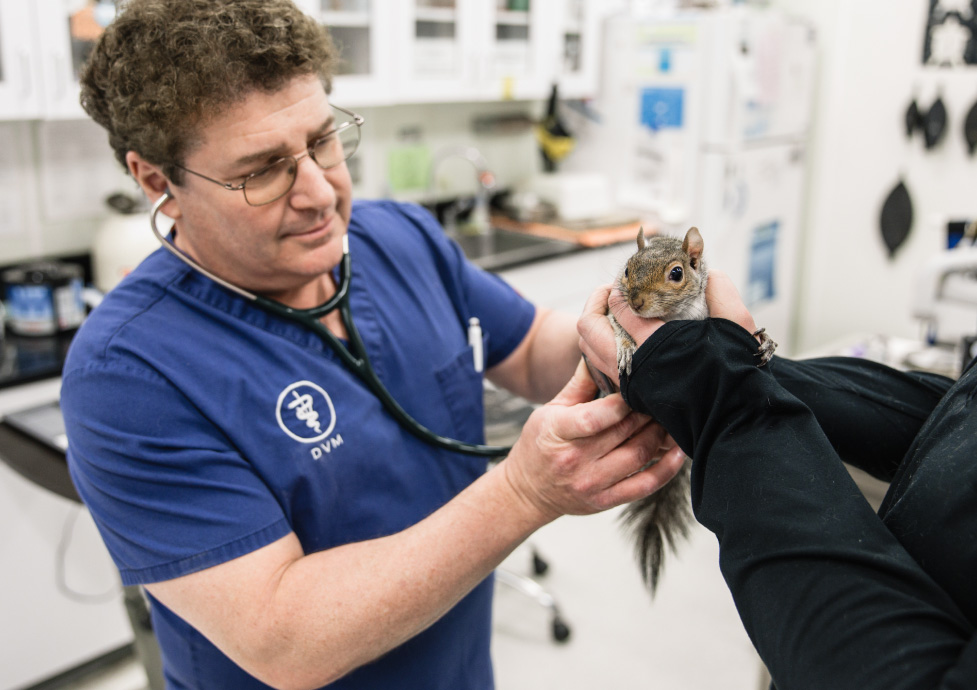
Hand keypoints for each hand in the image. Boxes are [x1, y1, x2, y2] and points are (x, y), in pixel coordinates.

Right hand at [503, 359, 684, 520]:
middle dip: (646, 413)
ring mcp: (591, 483)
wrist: (528, 491)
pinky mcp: (605, 501)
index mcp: (557, 432)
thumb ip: (579, 385)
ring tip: (666, 421)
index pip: (595, 417)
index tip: (635, 389)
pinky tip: (677, 453)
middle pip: (623, 432)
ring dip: (659, 436)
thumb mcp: (549, 410)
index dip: (622, 402)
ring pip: (639, 455)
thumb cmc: (538, 446)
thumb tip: (600, 353)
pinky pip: (645, 485)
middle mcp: (574, 459)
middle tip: (658, 400)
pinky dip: (666, 469)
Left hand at [577, 273, 761, 380]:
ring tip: (617, 311)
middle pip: (589, 329)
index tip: (628, 279)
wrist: (734, 419)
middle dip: (596, 303)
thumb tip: (708, 275)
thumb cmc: (736, 374)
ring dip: (596, 326)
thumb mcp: (735, 327)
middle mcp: (635, 365)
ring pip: (590, 349)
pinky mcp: (631, 395)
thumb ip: (722, 294)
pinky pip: (600, 366)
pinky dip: (602, 346)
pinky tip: (624, 336)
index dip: (620, 289)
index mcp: (656, 345)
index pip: (621, 308)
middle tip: (614, 291)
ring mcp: (629, 383)